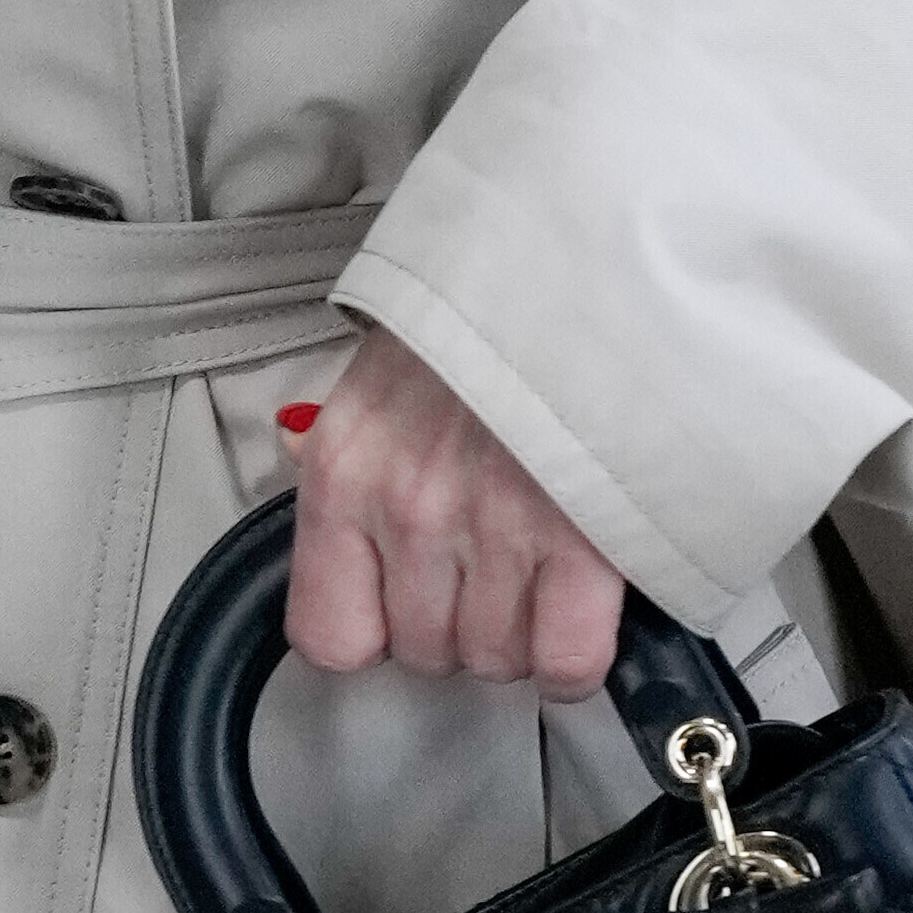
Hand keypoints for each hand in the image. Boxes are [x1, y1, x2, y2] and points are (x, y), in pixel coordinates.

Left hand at [282, 335, 627, 689]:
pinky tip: (580, 613)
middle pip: (427, 654)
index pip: (330, 638)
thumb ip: (356, 477)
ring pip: (498, 659)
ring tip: (540, 571)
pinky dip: (575, 656)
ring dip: (523, 634)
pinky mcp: (581, 539)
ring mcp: (495, 526)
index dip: (375, 637)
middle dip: (460, 626)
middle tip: (489, 569)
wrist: (568, 253)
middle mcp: (409, 509)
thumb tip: (354, 556)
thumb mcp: (373, 392)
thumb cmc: (476, 319)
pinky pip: (565, 658)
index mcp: (344, 474)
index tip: (402, 613)